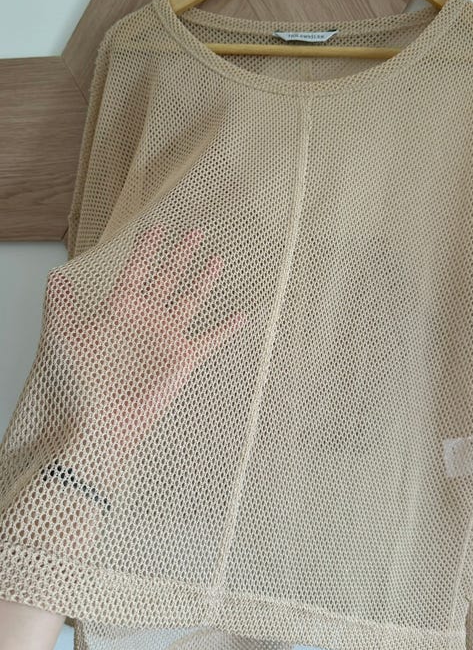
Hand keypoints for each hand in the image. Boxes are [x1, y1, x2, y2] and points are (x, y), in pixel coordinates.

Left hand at [31, 224, 248, 551]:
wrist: (98, 422)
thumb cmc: (77, 381)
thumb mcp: (62, 337)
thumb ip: (60, 306)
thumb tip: (54, 275)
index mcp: (119, 309)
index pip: (137, 269)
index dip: (147, 248)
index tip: (156, 227)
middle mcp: (146, 319)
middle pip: (168, 277)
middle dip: (181, 254)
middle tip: (196, 231)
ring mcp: (166, 338)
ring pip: (190, 300)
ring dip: (203, 280)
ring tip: (217, 258)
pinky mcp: (182, 359)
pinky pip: (210, 340)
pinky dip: (226, 329)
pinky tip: (241, 315)